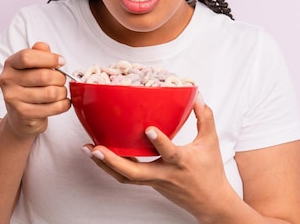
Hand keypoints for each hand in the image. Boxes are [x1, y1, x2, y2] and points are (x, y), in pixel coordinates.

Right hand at [0, 42, 70, 138]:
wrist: (20, 117)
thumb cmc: (29, 88)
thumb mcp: (32, 68)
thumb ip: (38, 55)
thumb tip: (44, 46)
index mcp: (10, 64)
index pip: (27, 56)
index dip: (49, 58)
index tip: (61, 61)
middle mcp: (8, 80)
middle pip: (43, 75)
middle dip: (60, 78)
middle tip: (61, 80)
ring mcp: (13, 98)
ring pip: (51, 92)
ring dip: (62, 92)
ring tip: (61, 92)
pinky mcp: (23, 114)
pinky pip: (53, 107)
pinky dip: (64, 104)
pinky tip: (62, 103)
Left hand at [83, 94, 235, 219]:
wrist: (210, 202)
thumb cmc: (210, 171)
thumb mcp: (211, 142)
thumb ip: (204, 117)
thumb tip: (196, 95)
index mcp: (181, 162)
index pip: (169, 153)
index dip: (159, 142)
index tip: (149, 129)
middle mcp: (164, 174)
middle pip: (135, 173)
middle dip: (113, 162)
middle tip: (96, 149)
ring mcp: (154, 181)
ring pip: (125, 178)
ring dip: (105, 165)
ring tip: (88, 150)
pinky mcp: (148, 183)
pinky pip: (126, 177)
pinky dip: (111, 167)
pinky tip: (98, 154)